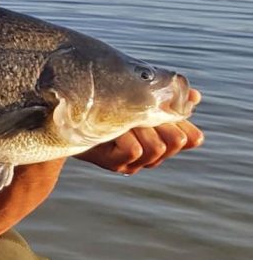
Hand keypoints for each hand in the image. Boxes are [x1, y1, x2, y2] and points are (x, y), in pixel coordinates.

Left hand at [74, 89, 203, 174]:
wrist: (65, 117)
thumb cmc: (102, 102)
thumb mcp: (135, 95)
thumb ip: (163, 95)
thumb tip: (194, 96)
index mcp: (162, 137)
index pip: (192, 138)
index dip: (183, 121)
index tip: (164, 105)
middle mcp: (152, 155)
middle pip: (177, 141)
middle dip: (159, 121)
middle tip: (136, 111)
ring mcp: (134, 163)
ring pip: (156, 147)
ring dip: (138, 127)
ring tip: (120, 119)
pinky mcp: (116, 165)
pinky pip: (134, 150)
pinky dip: (124, 136)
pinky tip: (110, 129)